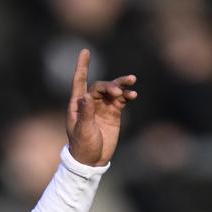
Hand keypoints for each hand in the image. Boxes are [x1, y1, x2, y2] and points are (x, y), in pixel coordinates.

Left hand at [65, 48, 137, 167]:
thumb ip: (85, 113)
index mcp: (78, 104)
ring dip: (122, 85)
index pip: (80, 81)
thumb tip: (86, 95)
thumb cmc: (82, 146)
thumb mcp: (83, 130)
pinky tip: (133, 95)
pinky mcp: (113, 113)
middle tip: (118, 92)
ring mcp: (102, 107)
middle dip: (110, 86)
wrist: (92, 160)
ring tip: (132, 81)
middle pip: (101, 86)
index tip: (85, 51)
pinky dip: (127, 96)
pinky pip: (121, 100)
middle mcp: (90, 102)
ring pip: (113, 90)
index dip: (82, 66)